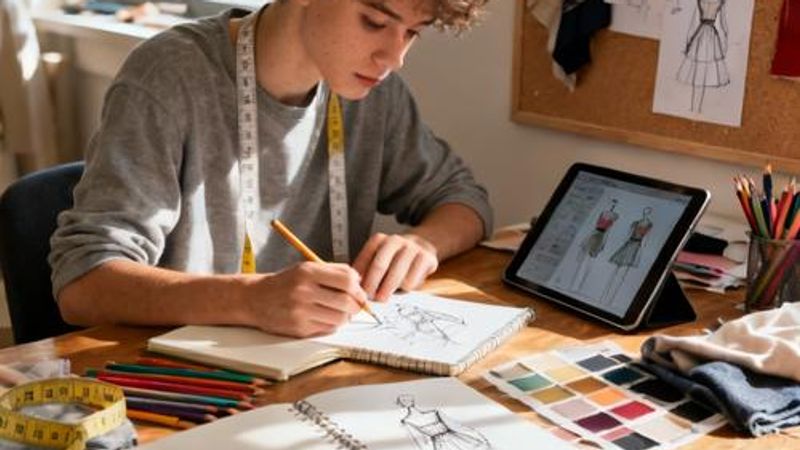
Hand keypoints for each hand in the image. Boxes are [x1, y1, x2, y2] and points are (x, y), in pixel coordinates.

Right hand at [245, 262, 367, 337]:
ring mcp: (301, 311)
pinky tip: (326, 318)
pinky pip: (328, 329)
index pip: (347, 280)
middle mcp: (303, 291)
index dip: (358, 288)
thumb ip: (334, 271)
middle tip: (355, 305)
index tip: (358, 292)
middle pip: (347, 301)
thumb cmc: (286, 283)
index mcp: (308, 272)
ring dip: (345, 317)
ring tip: (340, 312)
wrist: (255, 299)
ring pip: (340, 318)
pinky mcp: (299, 328)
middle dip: (356, 305)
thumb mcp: (306, 268)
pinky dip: (332, 324)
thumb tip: (359, 281)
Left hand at [352, 233, 438, 301]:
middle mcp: (395, 240)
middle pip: (379, 265)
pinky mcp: (426, 257)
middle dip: (372, 284)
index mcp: (379, 239)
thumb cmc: (395, 260)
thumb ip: (368, 271)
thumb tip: (356, 288)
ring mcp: (411, 247)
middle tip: (368, 297)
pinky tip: (403, 288)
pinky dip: (405, 287)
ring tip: (382, 298)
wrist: (421, 248)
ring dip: (387, 288)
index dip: (360, 276)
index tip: (357, 290)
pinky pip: (412, 277)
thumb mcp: (379, 260)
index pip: (365, 258)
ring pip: (397, 272)